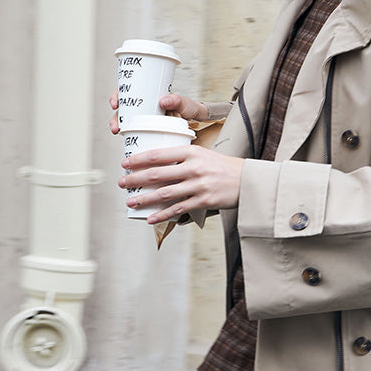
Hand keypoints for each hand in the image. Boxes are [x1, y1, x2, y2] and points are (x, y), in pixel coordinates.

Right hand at [109, 92, 207, 134]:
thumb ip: (178, 101)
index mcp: (152, 95)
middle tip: (115, 126)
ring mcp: (146, 119)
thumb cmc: (192, 110)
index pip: (129, 91)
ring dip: (118, 126)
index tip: (114, 104)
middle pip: (123, 108)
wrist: (201, 122)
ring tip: (117, 132)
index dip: (117, 96)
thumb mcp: (186, 104)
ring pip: (126, 121)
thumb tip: (164, 101)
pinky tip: (127, 143)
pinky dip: (129, 138)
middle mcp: (146, 107)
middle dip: (115, 117)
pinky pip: (135, 133)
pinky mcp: (149, 130)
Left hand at [120, 144, 243, 222]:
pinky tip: (151, 218)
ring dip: (144, 198)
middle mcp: (193, 168)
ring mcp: (198, 185)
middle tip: (122, 183)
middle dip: (135, 179)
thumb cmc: (223, 167)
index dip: (139, 159)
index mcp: (191, 152)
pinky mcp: (203, 201)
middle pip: (157, 174)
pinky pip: (178, 209)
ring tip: (130, 201)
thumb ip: (183, 158)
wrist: (247, 181)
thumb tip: (157, 166)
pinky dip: (162, 214)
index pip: (159, 154)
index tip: (125, 163)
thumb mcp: (203, 154)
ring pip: (164, 193)